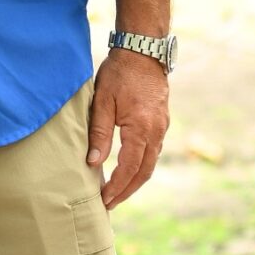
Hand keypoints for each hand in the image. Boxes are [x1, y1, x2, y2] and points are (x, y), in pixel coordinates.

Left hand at [88, 51, 168, 208]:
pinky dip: (141, 165)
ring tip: (117, 191)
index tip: (104, 199)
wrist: (143, 51)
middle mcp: (157, 131)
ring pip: (150, 163)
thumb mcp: (103, 102)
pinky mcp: (161, 122)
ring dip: (135, 180)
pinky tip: (128, 169)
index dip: (117, 186)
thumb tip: (92, 162)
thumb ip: (99, 134)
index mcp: (142, 129)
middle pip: (144, 172)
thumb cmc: (119, 74)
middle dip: (127, 190)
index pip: (130, 168)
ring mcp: (162, 127)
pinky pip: (153, 151)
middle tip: (110, 204)